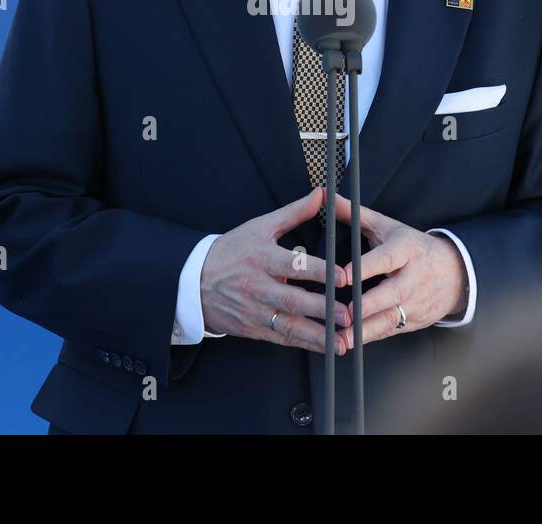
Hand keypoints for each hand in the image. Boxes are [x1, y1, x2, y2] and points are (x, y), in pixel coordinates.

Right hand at [201, 187, 353, 354]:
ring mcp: (255, 311)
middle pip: (293, 300)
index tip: (342, 276)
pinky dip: (305, 344)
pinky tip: (326, 347)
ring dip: (318, 334)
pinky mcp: (254, 329)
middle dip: (323, 309)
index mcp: (261, 258)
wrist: (193, 281)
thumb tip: (321, 194)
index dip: (318, 271)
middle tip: (349, 314)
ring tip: (343, 340)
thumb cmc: (231, 251)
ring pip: (289, 325)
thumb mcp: (259, 227)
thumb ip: (293, 212)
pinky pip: (282, 338)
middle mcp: (258, 286)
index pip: (292, 265)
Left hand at [329, 199, 467, 349]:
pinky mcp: (415, 321)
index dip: (367, 268)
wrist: (455, 272)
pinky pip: (391, 331)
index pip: (387, 258)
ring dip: (366, 330)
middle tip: (343, 312)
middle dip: (368, 304)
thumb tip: (326, 195)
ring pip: (392, 318)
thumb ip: (355, 214)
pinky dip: (370, 338)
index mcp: (406, 250)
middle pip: (393, 292)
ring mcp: (417, 301)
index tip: (345, 275)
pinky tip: (349, 344)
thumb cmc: (411, 246)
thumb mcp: (387, 227)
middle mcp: (414, 277)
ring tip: (342, 339)